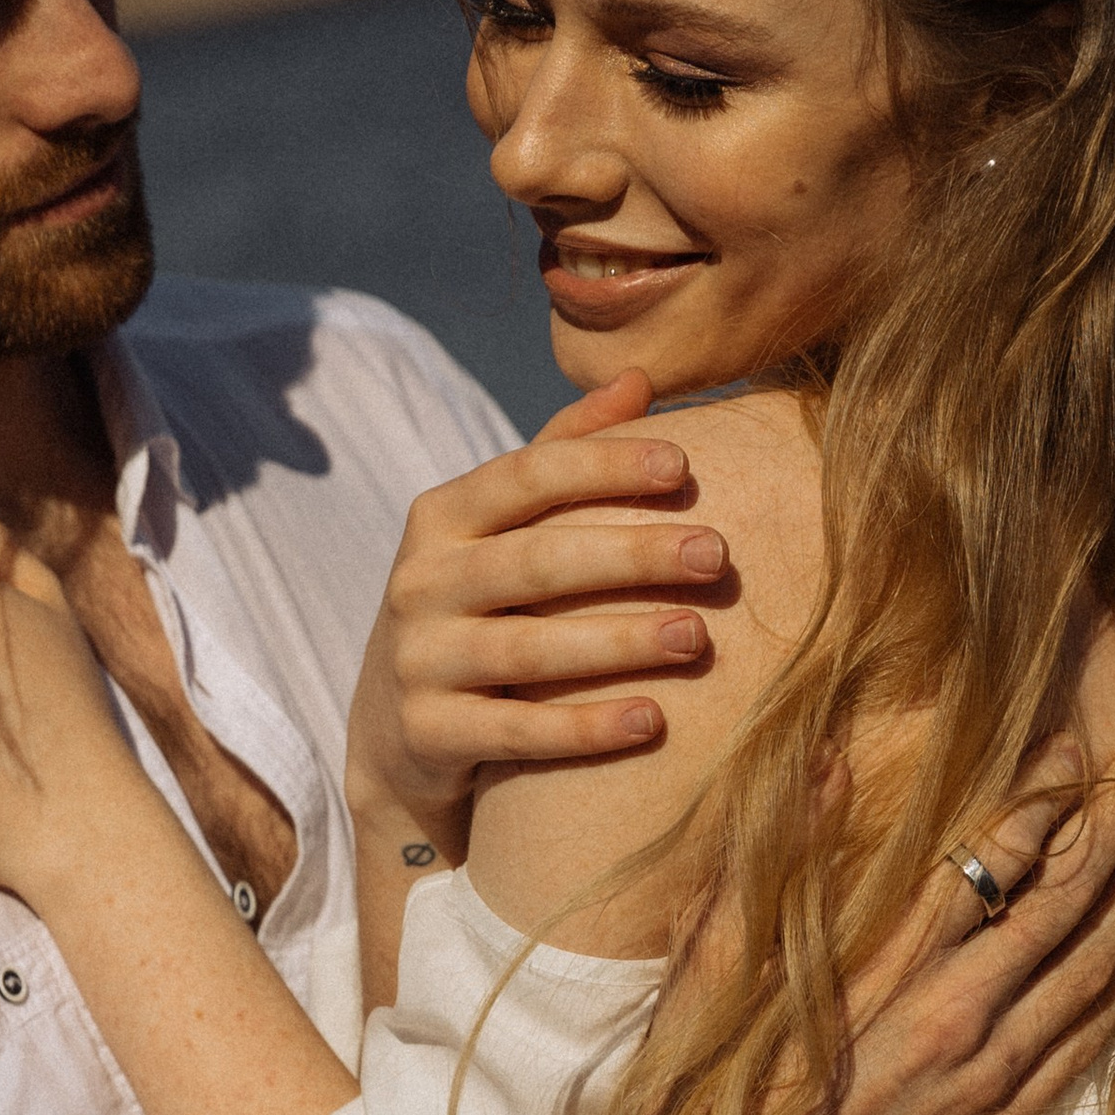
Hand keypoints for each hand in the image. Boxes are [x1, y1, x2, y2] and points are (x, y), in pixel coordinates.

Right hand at [345, 370, 733, 862]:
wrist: (396, 730)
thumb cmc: (477, 607)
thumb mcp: (497, 529)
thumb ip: (561, 455)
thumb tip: (638, 380)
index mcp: (442, 517)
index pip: (526, 474)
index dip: (604, 466)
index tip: (685, 468)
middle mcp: (419, 583)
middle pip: (535, 560)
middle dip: (631, 555)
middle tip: (718, 555)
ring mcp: (419, 662)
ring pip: (527, 649)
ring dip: (620, 642)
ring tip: (697, 637)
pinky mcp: (429, 734)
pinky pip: (518, 732)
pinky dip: (586, 728)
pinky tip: (655, 722)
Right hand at [747, 742, 1114, 1114]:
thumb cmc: (702, 1107)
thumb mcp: (712, 976)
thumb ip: (770, 868)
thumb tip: (821, 765)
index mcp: (880, 980)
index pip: (981, 868)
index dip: (1034, 805)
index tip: (1068, 752)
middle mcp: (947, 1028)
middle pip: (1055, 912)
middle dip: (1109, 835)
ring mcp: (981, 1088)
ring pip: (1084, 980)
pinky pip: (1080, 1053)